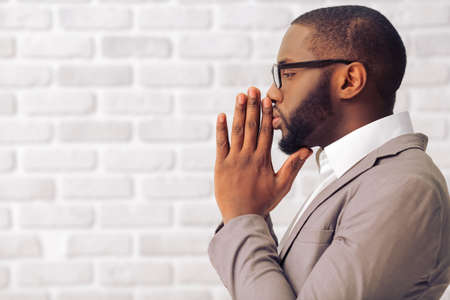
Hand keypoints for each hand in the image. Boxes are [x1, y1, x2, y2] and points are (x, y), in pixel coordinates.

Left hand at [214, 86, 312, 223]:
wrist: (241, 217)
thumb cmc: (262, 201)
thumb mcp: (282, 185)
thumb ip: (293, 166)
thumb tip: (307, 150)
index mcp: (263, 159)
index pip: (266, 131)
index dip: (266, 114)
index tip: (267, 99)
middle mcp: (248, 156)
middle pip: (251, 127)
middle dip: (252, 106)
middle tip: (252, 89)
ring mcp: (233, 159)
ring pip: (236, 131)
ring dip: (238, 112)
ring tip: (240, 95)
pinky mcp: (220, 165)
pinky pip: (221, 144)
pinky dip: (221, 129)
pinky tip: (221, 115)